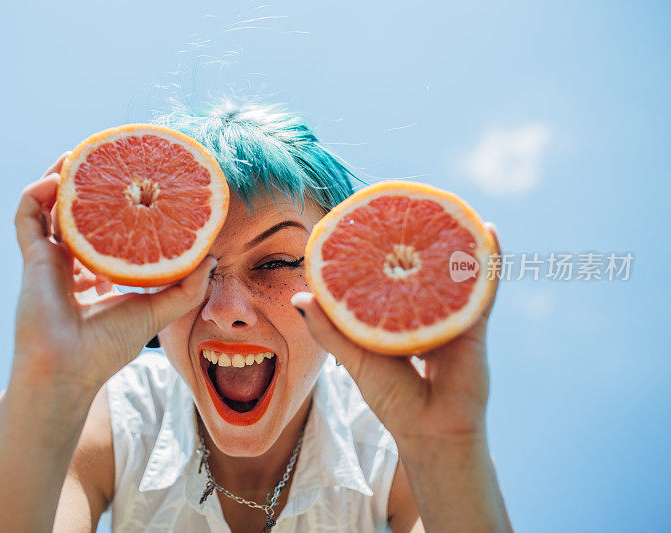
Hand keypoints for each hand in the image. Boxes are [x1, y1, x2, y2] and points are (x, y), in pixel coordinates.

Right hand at [12, 152, 214, 390]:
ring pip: (51, 208)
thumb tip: (211, 259)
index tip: (136, 189)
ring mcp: (49, 259)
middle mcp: (73, 263)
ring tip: (79, 156)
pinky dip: (38, 193)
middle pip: (79, 215)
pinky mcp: (32, 258)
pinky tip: (58, 178)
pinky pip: (27, 216)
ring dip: (62, 180)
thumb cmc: (108, 346)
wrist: (69, 368)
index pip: (106, 233)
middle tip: (108, 165)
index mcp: (97, 275)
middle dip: (90, 188)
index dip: (118, 210)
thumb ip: (186, 287)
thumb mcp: (157, 311)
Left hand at [292, 223, 500, 452]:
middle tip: (404, 207)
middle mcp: (424, 311)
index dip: (379, 251)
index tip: (367, 222)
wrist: (430, 432)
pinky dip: (489, 258)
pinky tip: (486, 228)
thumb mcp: (354, 358)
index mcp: (396, 317)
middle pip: (421, 268)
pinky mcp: (474, 324)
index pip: (387, 277)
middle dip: (415, 239)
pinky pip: (483, 285)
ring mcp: (451, 314)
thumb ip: (330, 329)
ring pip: (454, 270)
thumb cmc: (393, 400)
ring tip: (446, 207)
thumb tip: (299, 298)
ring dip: (453, 238)